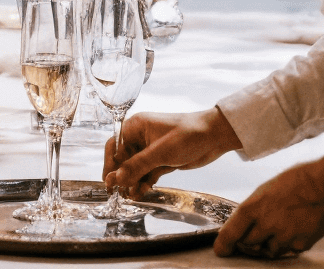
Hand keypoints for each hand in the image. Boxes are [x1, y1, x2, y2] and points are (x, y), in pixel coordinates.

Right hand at [105, 107, 238, 194]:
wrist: (215, 136)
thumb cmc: (187, 135)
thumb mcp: (161, 152)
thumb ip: (138, 166)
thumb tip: (116, 178)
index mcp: (136, 127)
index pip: (114, 145)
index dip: (110, 163)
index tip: (109, 181)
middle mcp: (141, 138)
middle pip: (123, 159)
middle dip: (121, 176)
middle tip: (118, 193)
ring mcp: (152, 150)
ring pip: (135, 169)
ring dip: (133, 182)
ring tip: (131, 196)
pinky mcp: (162, 161)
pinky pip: (147, 173)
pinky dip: (144, 182)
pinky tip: (141, 192)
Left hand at [215, 158, 323, 258]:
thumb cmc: (298, 180)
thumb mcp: (267, 189)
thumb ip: (255, 208)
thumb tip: (247, 222)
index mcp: (254, 207)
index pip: (230, 234)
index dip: (223, 245)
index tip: (222, 250)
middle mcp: (266, 224)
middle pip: (248, 245)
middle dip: (249, 242)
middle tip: (253, 236)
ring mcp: (284, 237)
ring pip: (269, 251)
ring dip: (269, 244)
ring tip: (279, 228)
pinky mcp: (301, 245)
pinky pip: (288, 251)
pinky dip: (289, 245)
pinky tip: (295, 230)